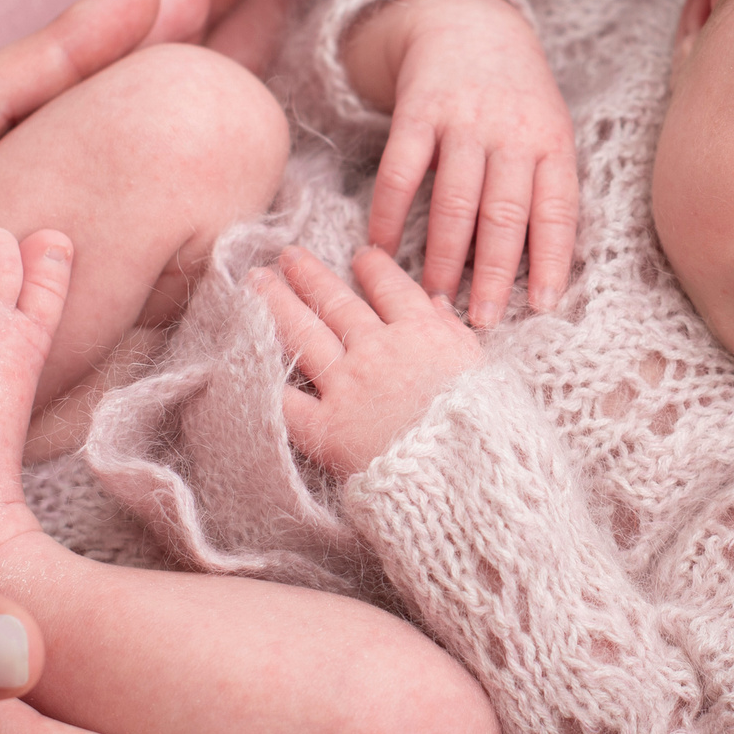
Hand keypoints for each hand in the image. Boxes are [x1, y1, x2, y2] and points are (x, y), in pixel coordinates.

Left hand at [256, 245, 484, 476]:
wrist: (468, 477)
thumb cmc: (485, 428)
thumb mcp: (481, 369)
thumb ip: (454, 333)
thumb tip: (436, 303)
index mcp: (422, 333)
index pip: (390, 288)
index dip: (372, 268)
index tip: (360, 255)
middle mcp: (378, 350)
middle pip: (335, 302)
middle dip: (308, 274)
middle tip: (288, 256)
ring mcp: (347, 387)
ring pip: (302, 333)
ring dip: (276, 302)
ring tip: (257, 281)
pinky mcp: (325, 427)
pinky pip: (286, 398)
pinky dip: (266, 378)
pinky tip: (247, 357)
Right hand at [347, 0, 577, 323]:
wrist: (470, 24)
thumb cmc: (517, 100)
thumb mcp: (548, 133)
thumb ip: (547, 190)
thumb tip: (542, 272)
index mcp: (551, 144)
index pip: (557, 211)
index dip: (550, 261)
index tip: (540, 306)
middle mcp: (511, 133)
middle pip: (504, 215)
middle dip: (493, 274)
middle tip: (480, 320)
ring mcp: (464, 120)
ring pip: (455, 200)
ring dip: (443, 255)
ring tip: (434, 297)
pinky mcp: (418, 110)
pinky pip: (401, 170)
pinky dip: (389, 212)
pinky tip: (380, 247)